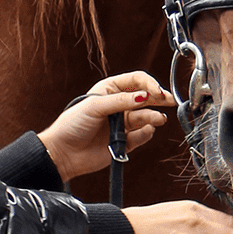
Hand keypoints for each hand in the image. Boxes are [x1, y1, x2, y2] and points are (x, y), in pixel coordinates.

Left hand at [37, 72, 174, 181]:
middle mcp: (118, 105)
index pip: (136, 80)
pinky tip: (147, 131)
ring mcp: (121, 123)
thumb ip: (121, 101)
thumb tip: (144, 96)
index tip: (157, 92)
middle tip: (169, 101)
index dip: (149, 84)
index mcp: (109, 90)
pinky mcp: (123, 141)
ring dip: (153, 116)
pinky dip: (146, 133)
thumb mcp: (95, 106)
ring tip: (158, 119)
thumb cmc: (72, 124)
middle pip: (145, 97)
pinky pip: (141, 135)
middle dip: (158, 98)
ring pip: (144, 117)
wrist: (63, 153)